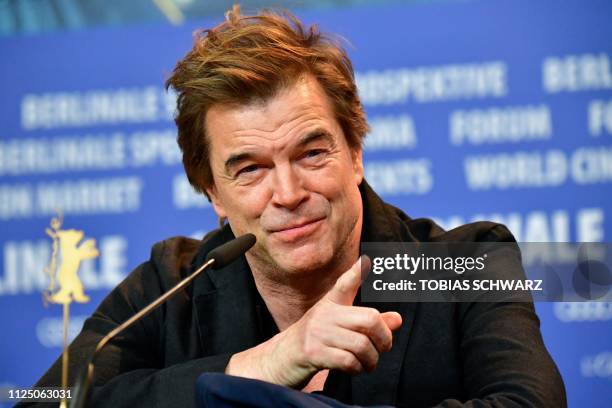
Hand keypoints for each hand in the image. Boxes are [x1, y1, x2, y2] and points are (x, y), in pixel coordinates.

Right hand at [225, 256, 402, 387]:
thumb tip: (397, 319)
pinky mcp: (312, 353)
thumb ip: (367, 324)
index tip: (366, 260)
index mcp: (330, 305)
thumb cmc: (314, 342)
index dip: (356, 272)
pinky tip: (353, 369)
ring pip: (362, 345)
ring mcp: (317, 333)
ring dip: (371, 360)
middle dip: (384, 338)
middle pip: (370, 319)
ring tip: (367, 364)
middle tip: (382, 348)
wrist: (279, 359)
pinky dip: (356, 369)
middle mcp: (324, 314)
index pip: (345, 285)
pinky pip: (348, 361)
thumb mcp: (338, 328)